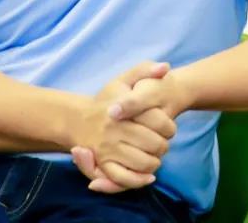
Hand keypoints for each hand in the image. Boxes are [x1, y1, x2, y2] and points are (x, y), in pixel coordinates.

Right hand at [70, 61, 176, 192]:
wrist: (79, 119)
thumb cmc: (107, 99)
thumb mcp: (124, 79)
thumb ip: (145, 70)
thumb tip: (166, 67)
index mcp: (122, 107)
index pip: (158, 121)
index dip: (169, 126)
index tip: (169, 127)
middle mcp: (114, 129)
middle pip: (154, 144)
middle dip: (164, 145)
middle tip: (163, 143)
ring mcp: (107, 148)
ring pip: (143, 162)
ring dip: (155, 162)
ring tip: (156, 156)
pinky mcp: (102, 164)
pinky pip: (123, 178)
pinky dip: (139, 180)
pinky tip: (148, 175)